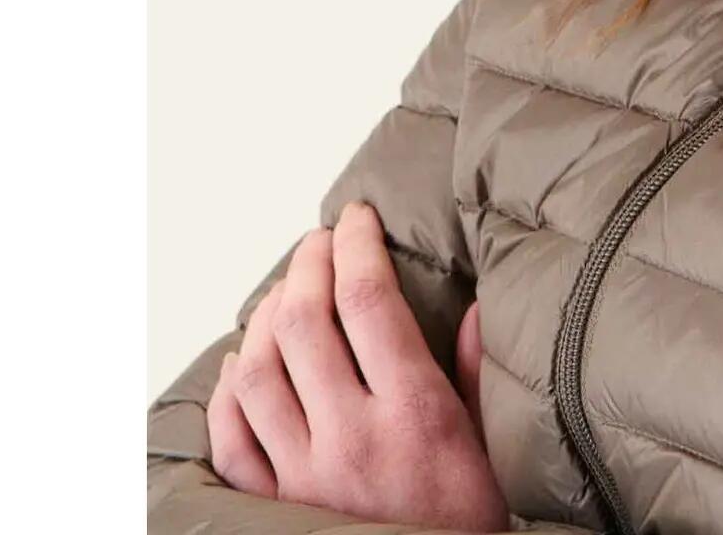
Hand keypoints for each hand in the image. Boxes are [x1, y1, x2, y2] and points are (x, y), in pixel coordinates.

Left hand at [206, 200, 508, 532]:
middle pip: (304, 324)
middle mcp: (351, 437)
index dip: (356, 245)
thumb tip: (471, 306)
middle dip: (307, 265)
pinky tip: (242, 361)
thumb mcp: (494, 444)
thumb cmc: (470, 525)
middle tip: (319, 240)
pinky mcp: (277, 509)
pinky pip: (231, 441)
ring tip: (285, 290)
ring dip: (264, 319)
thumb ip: (478, 372)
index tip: (357, 218)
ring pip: (257, 374)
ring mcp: (303, 477)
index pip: (368, 300)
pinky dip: (228, 392)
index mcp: (413, 412)